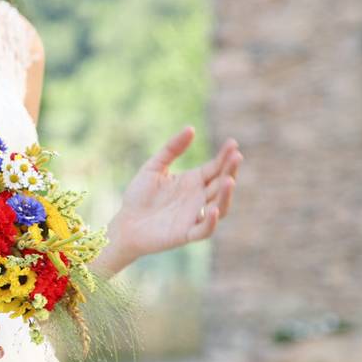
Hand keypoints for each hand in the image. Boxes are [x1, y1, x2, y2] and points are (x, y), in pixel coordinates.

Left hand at [103, 127, 240, 269]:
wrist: (125, 223)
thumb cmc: (139, 196)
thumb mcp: (153, 167)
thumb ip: (171, 149)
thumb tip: (191, 128)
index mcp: (193, 181)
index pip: (216, 167)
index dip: (225, 157)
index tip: (232, 143)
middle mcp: (198, 198)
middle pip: (221, 184)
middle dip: (230, 171)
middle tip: (236, 157)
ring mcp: (194, 216)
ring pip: (220, 207)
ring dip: (226, 195)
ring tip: (229, 180)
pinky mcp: (185, 233)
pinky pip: (204, 230)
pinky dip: (211, 222)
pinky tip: (213, 210)